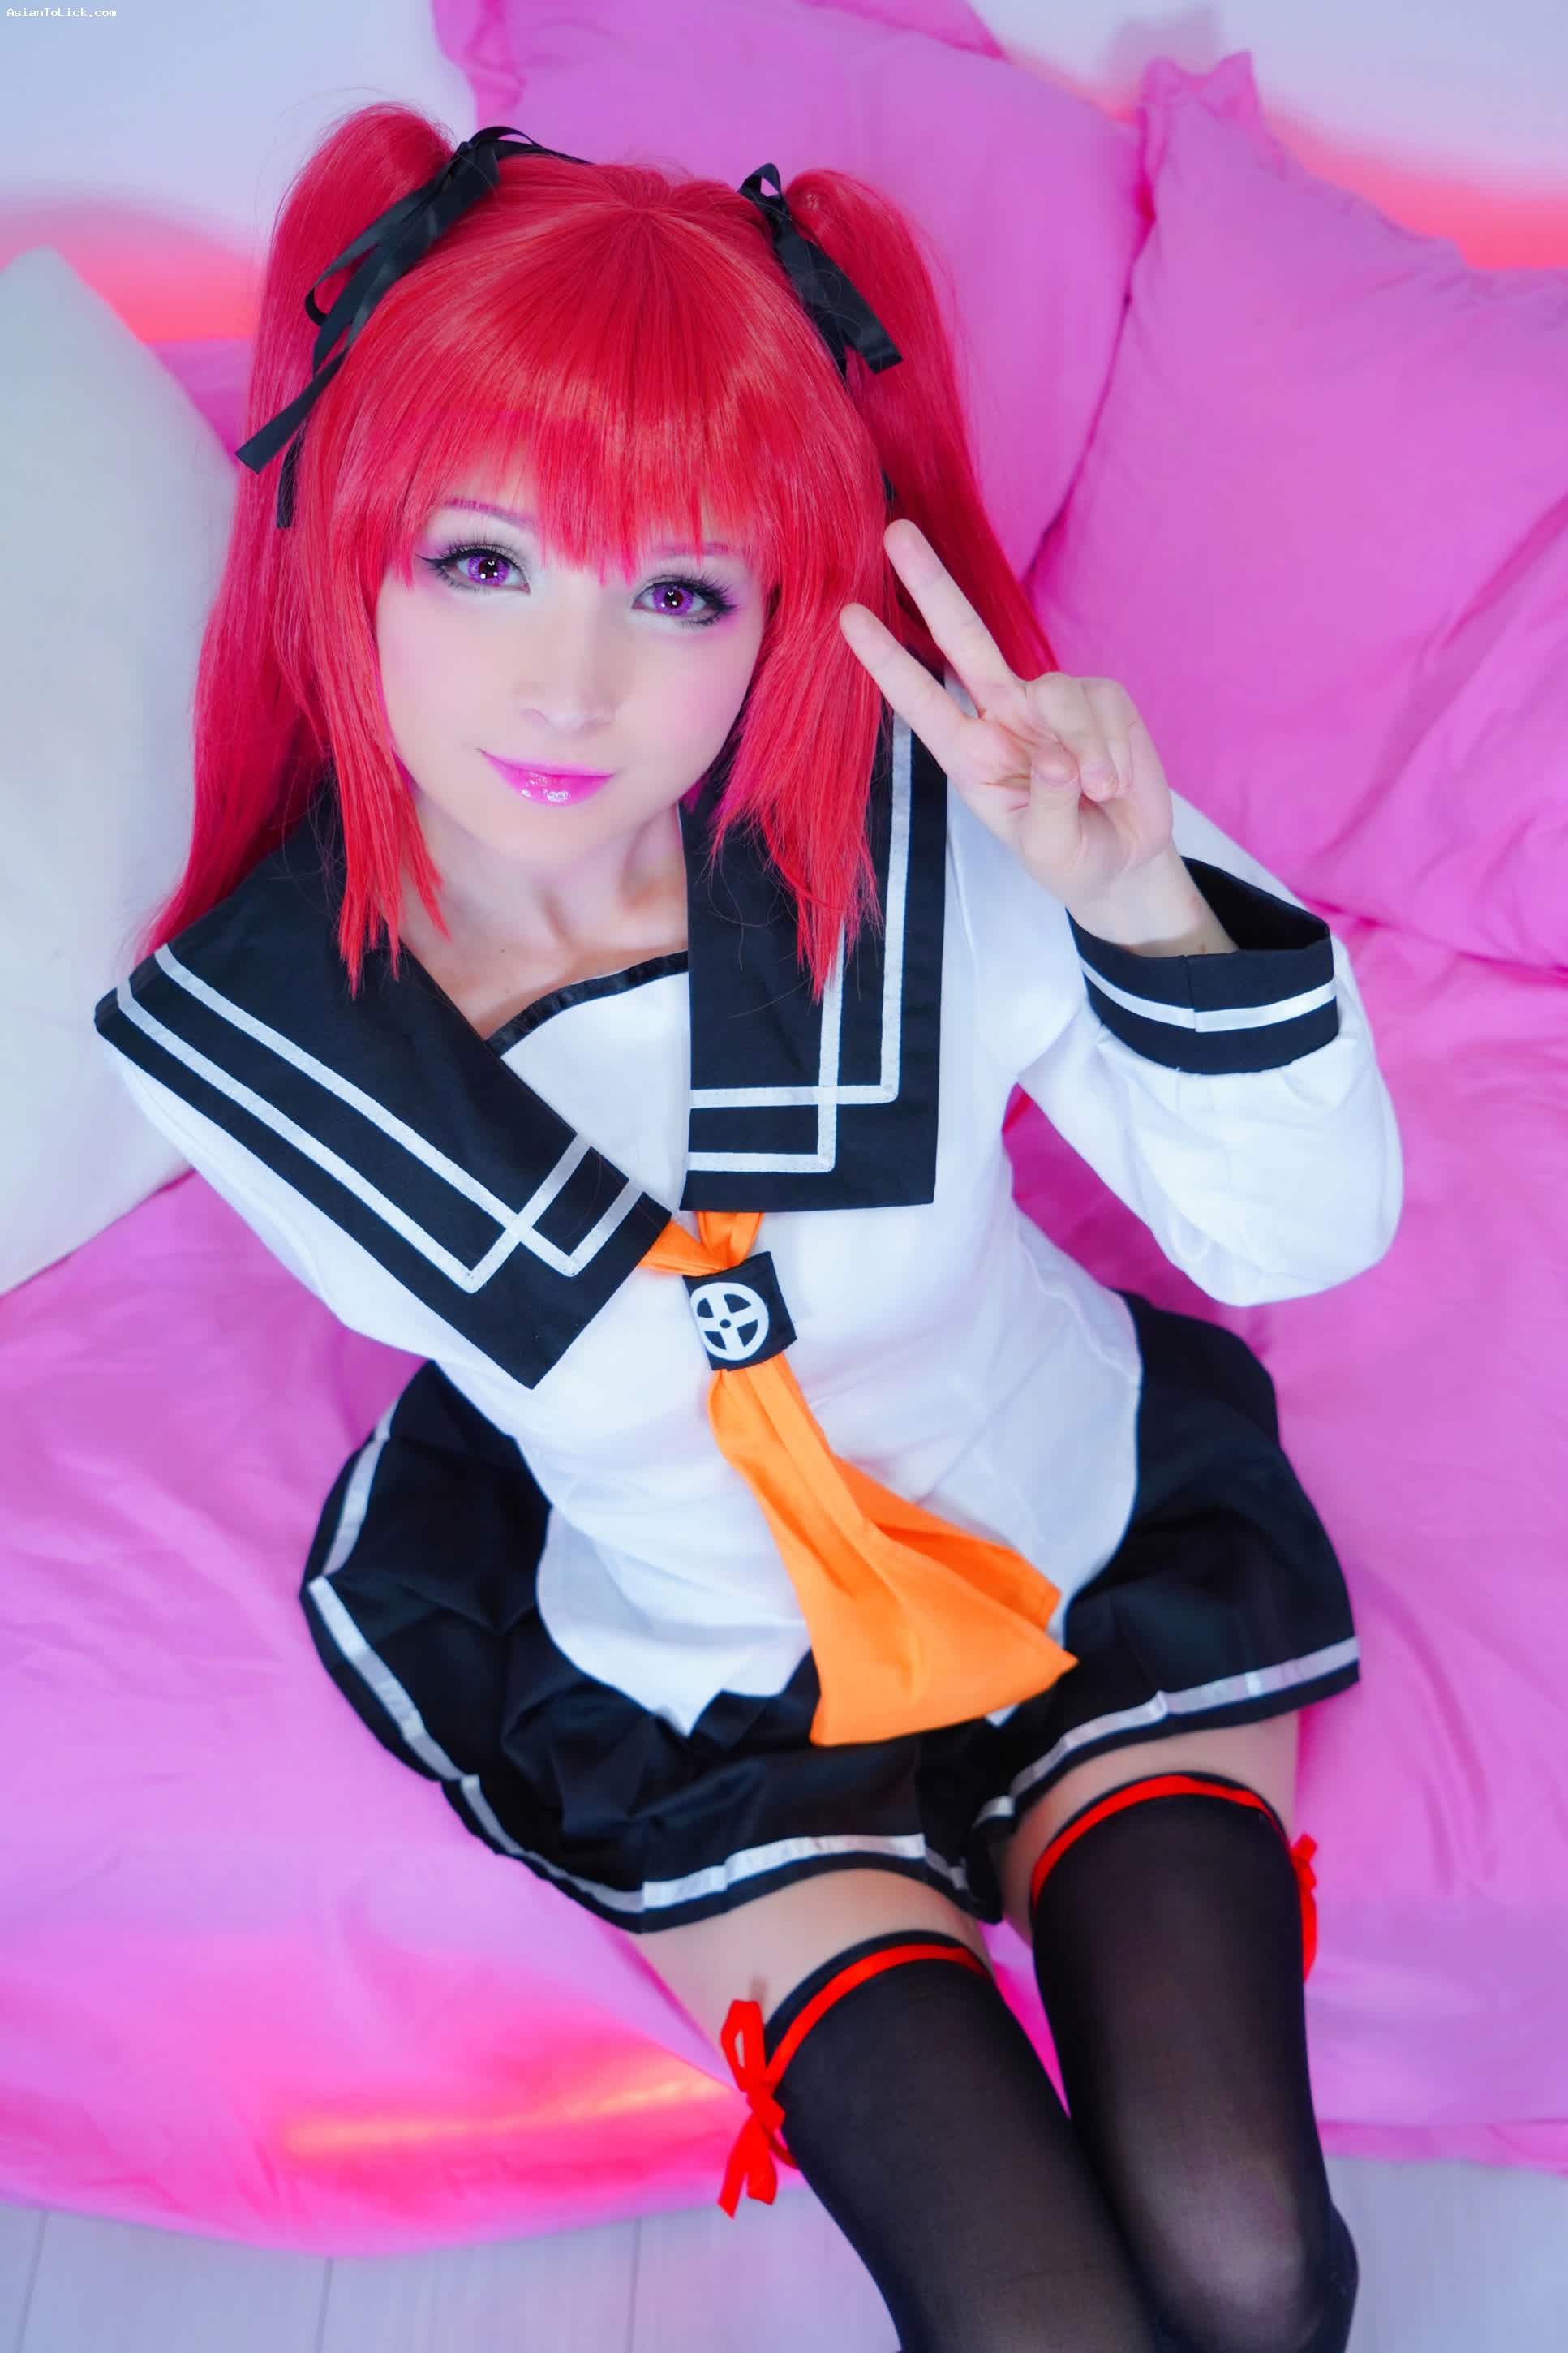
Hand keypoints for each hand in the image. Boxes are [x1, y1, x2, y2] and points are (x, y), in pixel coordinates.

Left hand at [839, 521, 1174, 912]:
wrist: (1122, 861)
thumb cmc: (1069, 855)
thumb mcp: (1049, 850)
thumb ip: (1049, 808)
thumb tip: (1057, 759)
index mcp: (969, 754)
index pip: (920, 700)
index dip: (887, 660)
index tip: (847, 617)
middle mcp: (1002, 716)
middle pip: (965, 639)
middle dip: (932, 586)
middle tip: (896, 533)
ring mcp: (1051, 702)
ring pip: (1057, 692)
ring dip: (1081, 746)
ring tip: (1098, 792)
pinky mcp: (1102, 699)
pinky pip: (1102, 708)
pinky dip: (1110, 749)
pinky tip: (1114, 784)